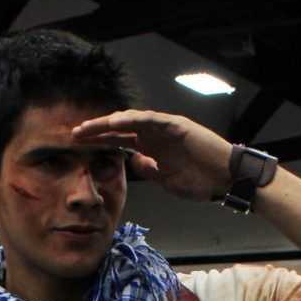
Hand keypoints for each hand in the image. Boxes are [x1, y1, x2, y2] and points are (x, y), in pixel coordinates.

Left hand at [71, 109, 234, 201]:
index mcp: (151, 147)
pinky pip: (151, 119)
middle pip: (120, 129)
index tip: (79, 147)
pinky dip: (134, 119)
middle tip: (74, 134)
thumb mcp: (167, 180)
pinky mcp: (176, 125)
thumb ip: (150, 170)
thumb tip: (135, 162)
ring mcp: (165, 127)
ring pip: (131, 120)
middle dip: (97, 131)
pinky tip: (117, 121)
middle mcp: (155, 134)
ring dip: (109, 123)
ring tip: (89, 128)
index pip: (120, 142)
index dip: (99, 143)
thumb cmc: (200, 181)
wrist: (226, 179)